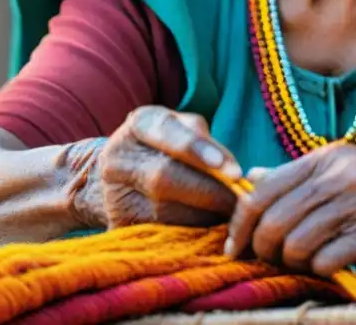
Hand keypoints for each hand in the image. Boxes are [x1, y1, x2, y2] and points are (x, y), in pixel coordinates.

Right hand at [73, 106, 241, 228]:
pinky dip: (190, 232)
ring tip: (230, 215)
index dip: (200, 150)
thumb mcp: (183, 131)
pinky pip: (160, 232)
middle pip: (165, 178)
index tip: (234, 172)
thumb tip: (238, 175)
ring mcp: (112, 194)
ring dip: (205, 215)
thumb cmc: (164, 148)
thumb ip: (208, 144)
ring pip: (165, 211)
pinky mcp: (117, 226)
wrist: (113, 179)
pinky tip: (209, 229)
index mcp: (139, 124)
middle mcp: (118, 157)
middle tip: (243, 202)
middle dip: (211, 192)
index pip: (167, 132)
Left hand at [225, 142, 355, 276]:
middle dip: (262, 247)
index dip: (241, 221)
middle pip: (275, 218)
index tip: (234, 245)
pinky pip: (326, 259)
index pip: (264, 188)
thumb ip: (293, 179)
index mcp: (326, 157)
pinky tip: (329, 265)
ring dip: (291, 260)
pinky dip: (319, 269)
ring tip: (302, 262)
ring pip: (297, 241)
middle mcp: (342, 174)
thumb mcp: (336, 178)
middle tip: (268, 259)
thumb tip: (249, 178)